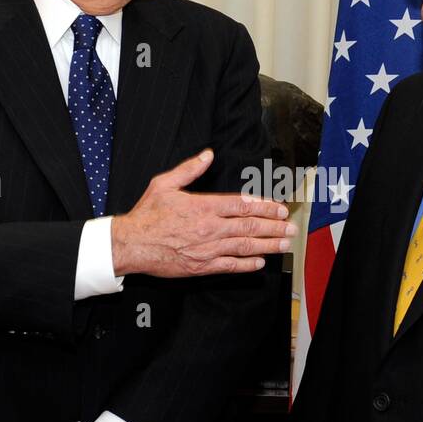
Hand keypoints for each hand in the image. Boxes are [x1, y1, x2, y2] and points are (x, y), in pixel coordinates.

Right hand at [110, 149, 296, 277]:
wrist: (131, 244)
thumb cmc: (147, 215)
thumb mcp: (164, 184)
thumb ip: (189, 169)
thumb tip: (207, 155)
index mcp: (203, 206)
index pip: (242, 205)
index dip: (264, 206)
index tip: (279, 208)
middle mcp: (210, 228)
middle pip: (249, 226)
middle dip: (274, 226)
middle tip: (291, 227)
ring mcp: (207, 248)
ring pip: (245, 246)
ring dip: (268, 244)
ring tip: (284, 243)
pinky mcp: (202, 266)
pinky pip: (230, 266)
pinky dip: (247, 265)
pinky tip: (260, 262)